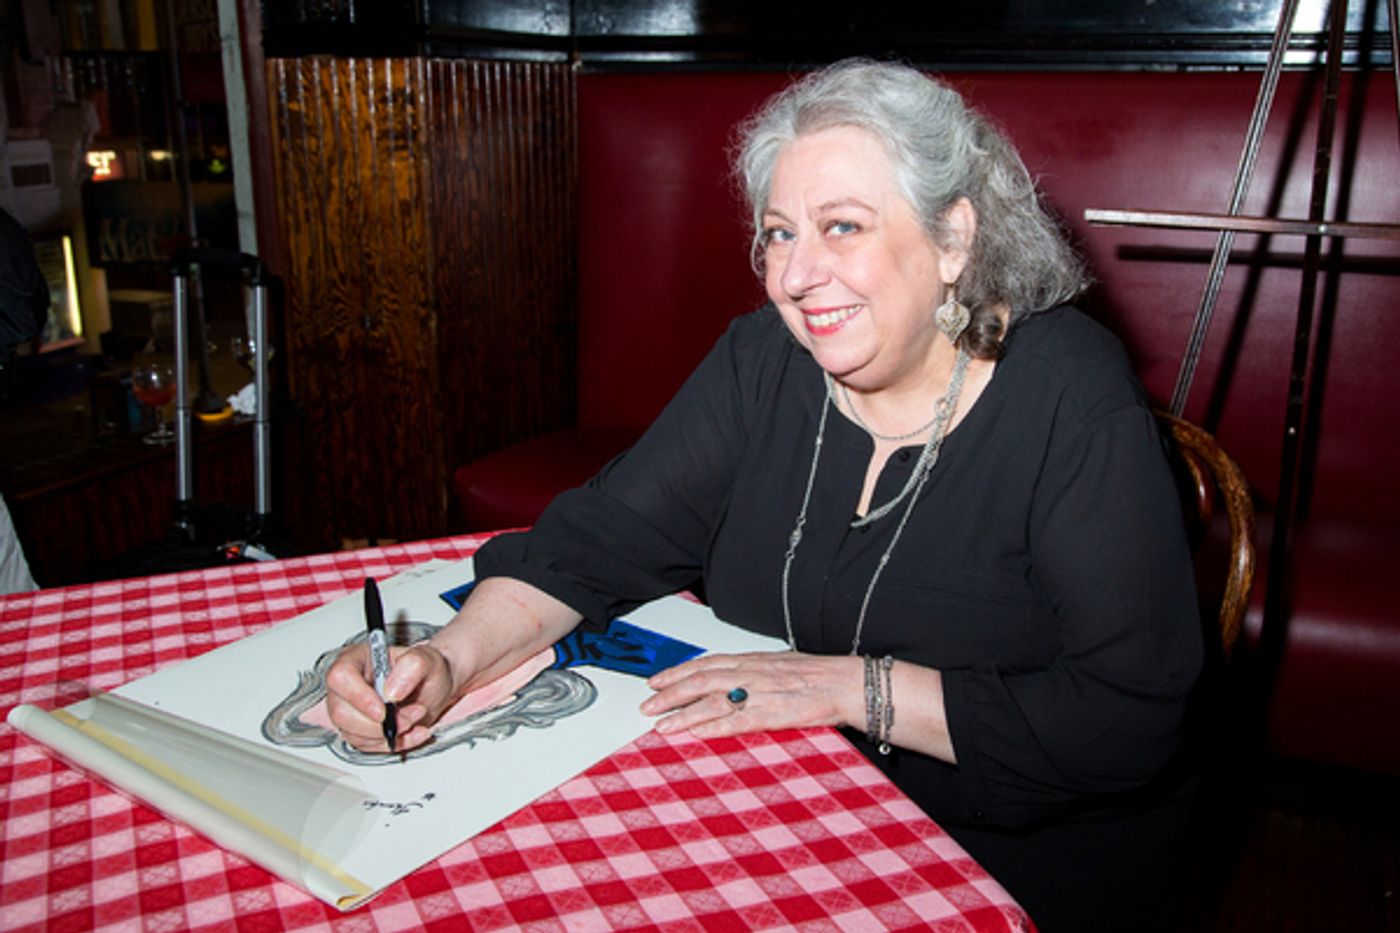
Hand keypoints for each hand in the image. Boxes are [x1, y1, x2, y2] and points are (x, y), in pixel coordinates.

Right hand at [324, 640, 460, 752]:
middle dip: (379, 723)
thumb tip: (392, 690)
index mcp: (357, 658)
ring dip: (388, 734)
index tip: (383, 711)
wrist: (434, 688)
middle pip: (341, 712)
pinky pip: (367, 745)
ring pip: (353, 733)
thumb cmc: (426, 670)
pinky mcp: (358, 730)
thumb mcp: (428, 659)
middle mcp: (348, 684)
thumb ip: (413, 665)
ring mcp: (350, 709)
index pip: (341, 676)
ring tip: (414, 719)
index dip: (359, 697)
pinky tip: (412, 732)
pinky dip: (394, 743)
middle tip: (408, 718)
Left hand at [640, 651, 861, 739]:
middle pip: (700, 681)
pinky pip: (735, 721)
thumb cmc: (818, 675)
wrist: (845, 682)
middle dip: (670, 694)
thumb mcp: (779, 664)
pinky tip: (694, 734)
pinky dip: (712, 727)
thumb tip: (733, 677)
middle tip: (647, 705)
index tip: (656, 680)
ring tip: (661, 724)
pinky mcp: (771, 714)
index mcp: (752, 661)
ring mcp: (759, 694)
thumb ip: (754, 672)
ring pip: (711, 701)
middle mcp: (750, 674)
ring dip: (682, 713)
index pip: (705, 664)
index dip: (677, 672)